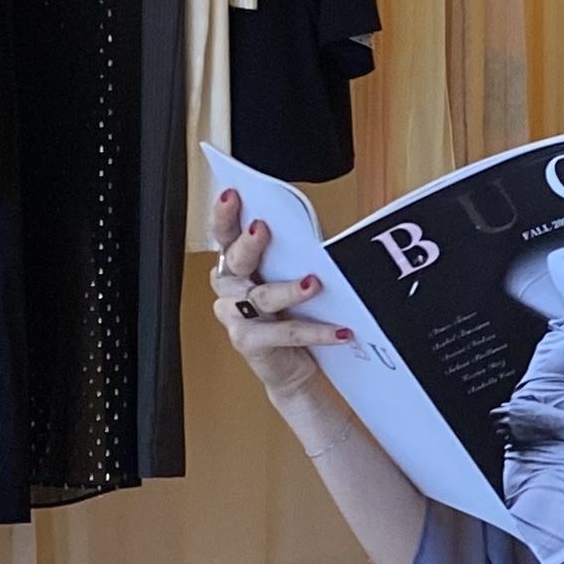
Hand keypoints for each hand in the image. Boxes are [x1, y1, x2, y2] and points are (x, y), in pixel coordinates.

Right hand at [207, 187, 350, 406]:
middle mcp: (230, 289)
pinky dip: (314, 331)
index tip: (232, 195)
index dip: (224, 215)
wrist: (292, 368)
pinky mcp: (249, 343)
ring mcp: (236, 317)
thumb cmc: (292, 314)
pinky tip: (338, 330)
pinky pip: (283, 333)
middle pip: (234, 262)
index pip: (225, 235)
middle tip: (261, 229)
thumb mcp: (293, 276)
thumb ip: (295, 255)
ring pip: (261, 297)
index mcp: (237, 265)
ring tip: (313, 283)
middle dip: (247, 244)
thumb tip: (319, 236)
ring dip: (289, 289)